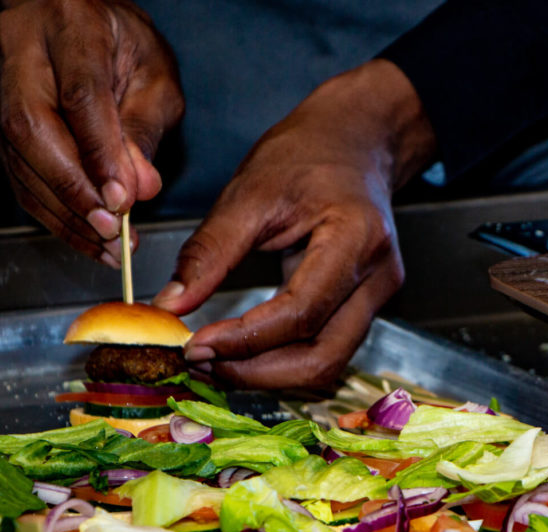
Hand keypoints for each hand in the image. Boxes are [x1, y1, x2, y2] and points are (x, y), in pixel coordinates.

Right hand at [0, 0, 182, 264]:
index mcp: (71, 26)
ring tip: (106, 244)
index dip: (99, 154)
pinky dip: (52, 211)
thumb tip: (139, 188)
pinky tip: (85, 235)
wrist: (81, 20)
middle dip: (73, 188)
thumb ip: (145, 128)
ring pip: (19, 157)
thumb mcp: (155, 76)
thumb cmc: (124, 45)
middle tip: (112, 229)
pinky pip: (17, 172)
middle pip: (32, 127)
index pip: (80, 95)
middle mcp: (22, 51)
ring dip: (64, 210)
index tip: (123, 199)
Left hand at [153, 60, 435, 388]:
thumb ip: (210, 252)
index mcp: (355, 238)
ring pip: (328, 363)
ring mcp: (378, 295)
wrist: (356, 143)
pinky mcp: (366, 305)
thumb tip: (170, 305)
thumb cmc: (307, 156)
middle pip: (324, 356)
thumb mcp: (249, 192)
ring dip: (269, 373)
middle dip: (257, 372)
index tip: (195, 346)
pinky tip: (244, 351)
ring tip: (216, 360)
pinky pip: (327, 349)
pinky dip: (283, 360)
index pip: (300, 311)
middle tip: (201, 363)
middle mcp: (378, 276)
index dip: (246, 340)